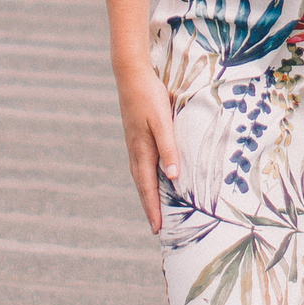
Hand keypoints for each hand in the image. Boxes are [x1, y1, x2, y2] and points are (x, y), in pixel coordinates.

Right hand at [112, 62, 179, 231]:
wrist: (131, 75)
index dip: (153, 208)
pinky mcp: (136, 135)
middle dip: (149, 206)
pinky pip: (141, 163)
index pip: (148, 187)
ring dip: (147, 192)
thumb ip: (168, 149)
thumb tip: (172, 177)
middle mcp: (135, 150)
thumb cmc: (149, 97)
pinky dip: (146, 176)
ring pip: (140, 175)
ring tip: (154, 207)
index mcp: (142, 151)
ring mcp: (134, 143)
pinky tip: (152, 175)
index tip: (157, 229)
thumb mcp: (162, 122)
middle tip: (156, 227)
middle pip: (142, 185)